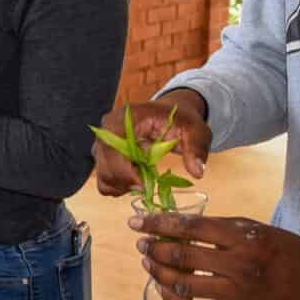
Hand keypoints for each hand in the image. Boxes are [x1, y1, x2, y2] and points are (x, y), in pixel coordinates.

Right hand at [94, 91, 211, 195]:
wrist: (171, 113)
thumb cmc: (181, 119)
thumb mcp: (196, 130)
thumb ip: (197, 148)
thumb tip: (197, 171)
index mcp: (127, 117)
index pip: (112, 145)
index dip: (122, 169)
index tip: (143, 185)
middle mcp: (109, 127)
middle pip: (103, 161)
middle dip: (124, 181)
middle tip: (146, 187)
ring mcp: (105, 141)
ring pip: (101, 173)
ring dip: (120, 185)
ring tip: (143, 182)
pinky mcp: (106, 153)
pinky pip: (103, 177)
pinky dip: (117, 186)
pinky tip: (135, 182)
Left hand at [132, 212, 299, 299]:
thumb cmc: (283, 248)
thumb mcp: (253, 227)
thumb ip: (217, 227)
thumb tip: (176, 226)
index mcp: (242, 238)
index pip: (190, 228)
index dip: (158, 224)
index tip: (136, 222)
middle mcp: (238, 267)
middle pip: (183, 258)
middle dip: (154, 250)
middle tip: (141, 244)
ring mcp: (237, 295)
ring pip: (185, 287)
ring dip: (159, 274)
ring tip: (149, 264)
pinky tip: (164, 290)